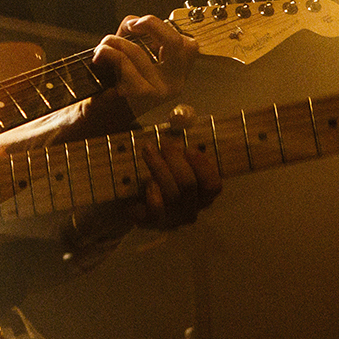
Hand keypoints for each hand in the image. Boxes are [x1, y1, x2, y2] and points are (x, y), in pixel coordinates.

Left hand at [92, 15, 197, 120]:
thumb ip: (136, 34)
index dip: (164, 28)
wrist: (96, 116)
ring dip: (114, 41)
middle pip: (175, 43)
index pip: (189, 46)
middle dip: (151, 24)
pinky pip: (123, 62)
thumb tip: (134, 22)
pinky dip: (107, 53)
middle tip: (131, 25)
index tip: (141, 25)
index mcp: (177, 75)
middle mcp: (174, 85)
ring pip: (138, 50)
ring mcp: (159, 91)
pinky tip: (99, 56)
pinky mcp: (139, 95)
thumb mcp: (131, 55)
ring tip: (104, 46)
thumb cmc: (114, 83)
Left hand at [132, 105, 222, 228]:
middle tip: (162, 145)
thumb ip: (179, 131)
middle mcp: (191, 209)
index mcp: (200, 194)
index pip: (213, 185)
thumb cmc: (153, 169)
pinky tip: (146, 182)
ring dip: (159, 167)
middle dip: (174, 160)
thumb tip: (182, 115)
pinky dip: (152, 192)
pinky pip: (157, 209)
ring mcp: (172, 218)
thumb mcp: (168, 149)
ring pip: (172, 193)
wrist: (125, 194)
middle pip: (189, 184)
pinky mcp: (153, 223)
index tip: (188, 149)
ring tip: (147, 151)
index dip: (203, 166)